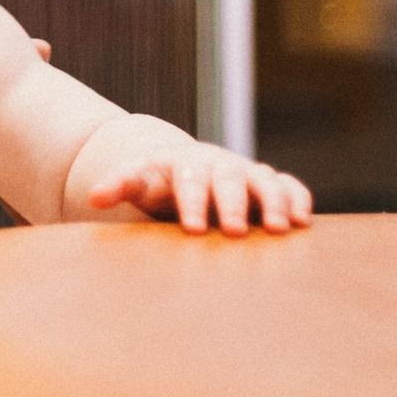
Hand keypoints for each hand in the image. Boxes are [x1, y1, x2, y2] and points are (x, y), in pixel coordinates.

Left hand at [84, 139, 311, 236]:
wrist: (178, 166)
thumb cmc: (156, 185)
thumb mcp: (137, 182)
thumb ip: (120, 185)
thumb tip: (93, 196)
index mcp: (181, 164)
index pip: (186, 179)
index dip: (191, 202)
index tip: (192, 229)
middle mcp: (215, 165)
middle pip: (226, 179)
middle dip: (231, 204)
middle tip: (234, 232)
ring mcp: (243, 171)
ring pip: (262, 180)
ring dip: (272, 202)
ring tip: (279, 230)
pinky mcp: (265, 182)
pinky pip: (287, 185)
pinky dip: (297, 198)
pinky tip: (303, 221)